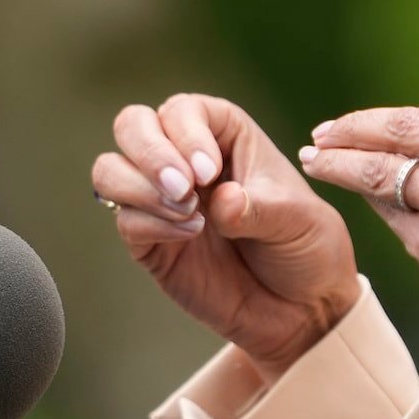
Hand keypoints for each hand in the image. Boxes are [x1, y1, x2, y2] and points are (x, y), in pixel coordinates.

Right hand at [95, 94, 359, 378]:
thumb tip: (220, 201)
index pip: (183, 109)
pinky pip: (125, 220)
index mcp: (226, 137)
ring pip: (111, 170)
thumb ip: (259, 207)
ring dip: (140, 187)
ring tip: (189, 213)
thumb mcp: (300, 220)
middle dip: (150, 151)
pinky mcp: (150, 243)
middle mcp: (186, 161)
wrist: (302, 309)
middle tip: (184, 188)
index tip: (210, 171)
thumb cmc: (307, 248)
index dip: (186, 132)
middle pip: (133, 125)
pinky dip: (150, 224)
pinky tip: (191, 235)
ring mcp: (163, 201)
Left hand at [301, 101, 418, 333]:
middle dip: (353, 128)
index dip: (395, 118)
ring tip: (316, 159)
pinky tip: (353, 197)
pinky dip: (369, 202)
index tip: (366, 123)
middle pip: (401, 128)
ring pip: (381, 170)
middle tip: (323, 134)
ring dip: (339, 163)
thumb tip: (407, 133)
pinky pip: (389, 213)